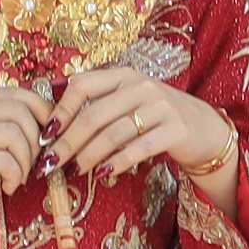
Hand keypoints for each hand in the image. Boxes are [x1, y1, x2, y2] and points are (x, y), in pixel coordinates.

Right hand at [0, 85, 55, 237]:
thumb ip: (7, 124)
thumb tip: (50, 117)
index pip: (16, 93)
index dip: (42, 113)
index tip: (47, 136)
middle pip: (19, 111)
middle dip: (35, 140)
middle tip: (32, 162)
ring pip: (14, 134)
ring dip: (26, 161)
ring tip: (18, 177)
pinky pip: (5, 160)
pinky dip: (15, 176)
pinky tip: (8, 187)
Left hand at [46, 70, 236, 183]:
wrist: (202, 128)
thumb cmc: (155, 118)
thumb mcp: (127, 103)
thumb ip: (98, 108)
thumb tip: (54, 130)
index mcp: (123, 75)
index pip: (82, 85)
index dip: (60, 111)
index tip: (45, 136)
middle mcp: (140, 86)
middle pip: (94, 115)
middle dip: (68, 142)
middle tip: (51, 163)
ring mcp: (160, 106)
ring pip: (113, 133)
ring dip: (89, 155)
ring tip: (75, 170)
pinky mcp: (175, 128)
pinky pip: (139, 147)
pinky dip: (117, 162)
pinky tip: (104, 173)